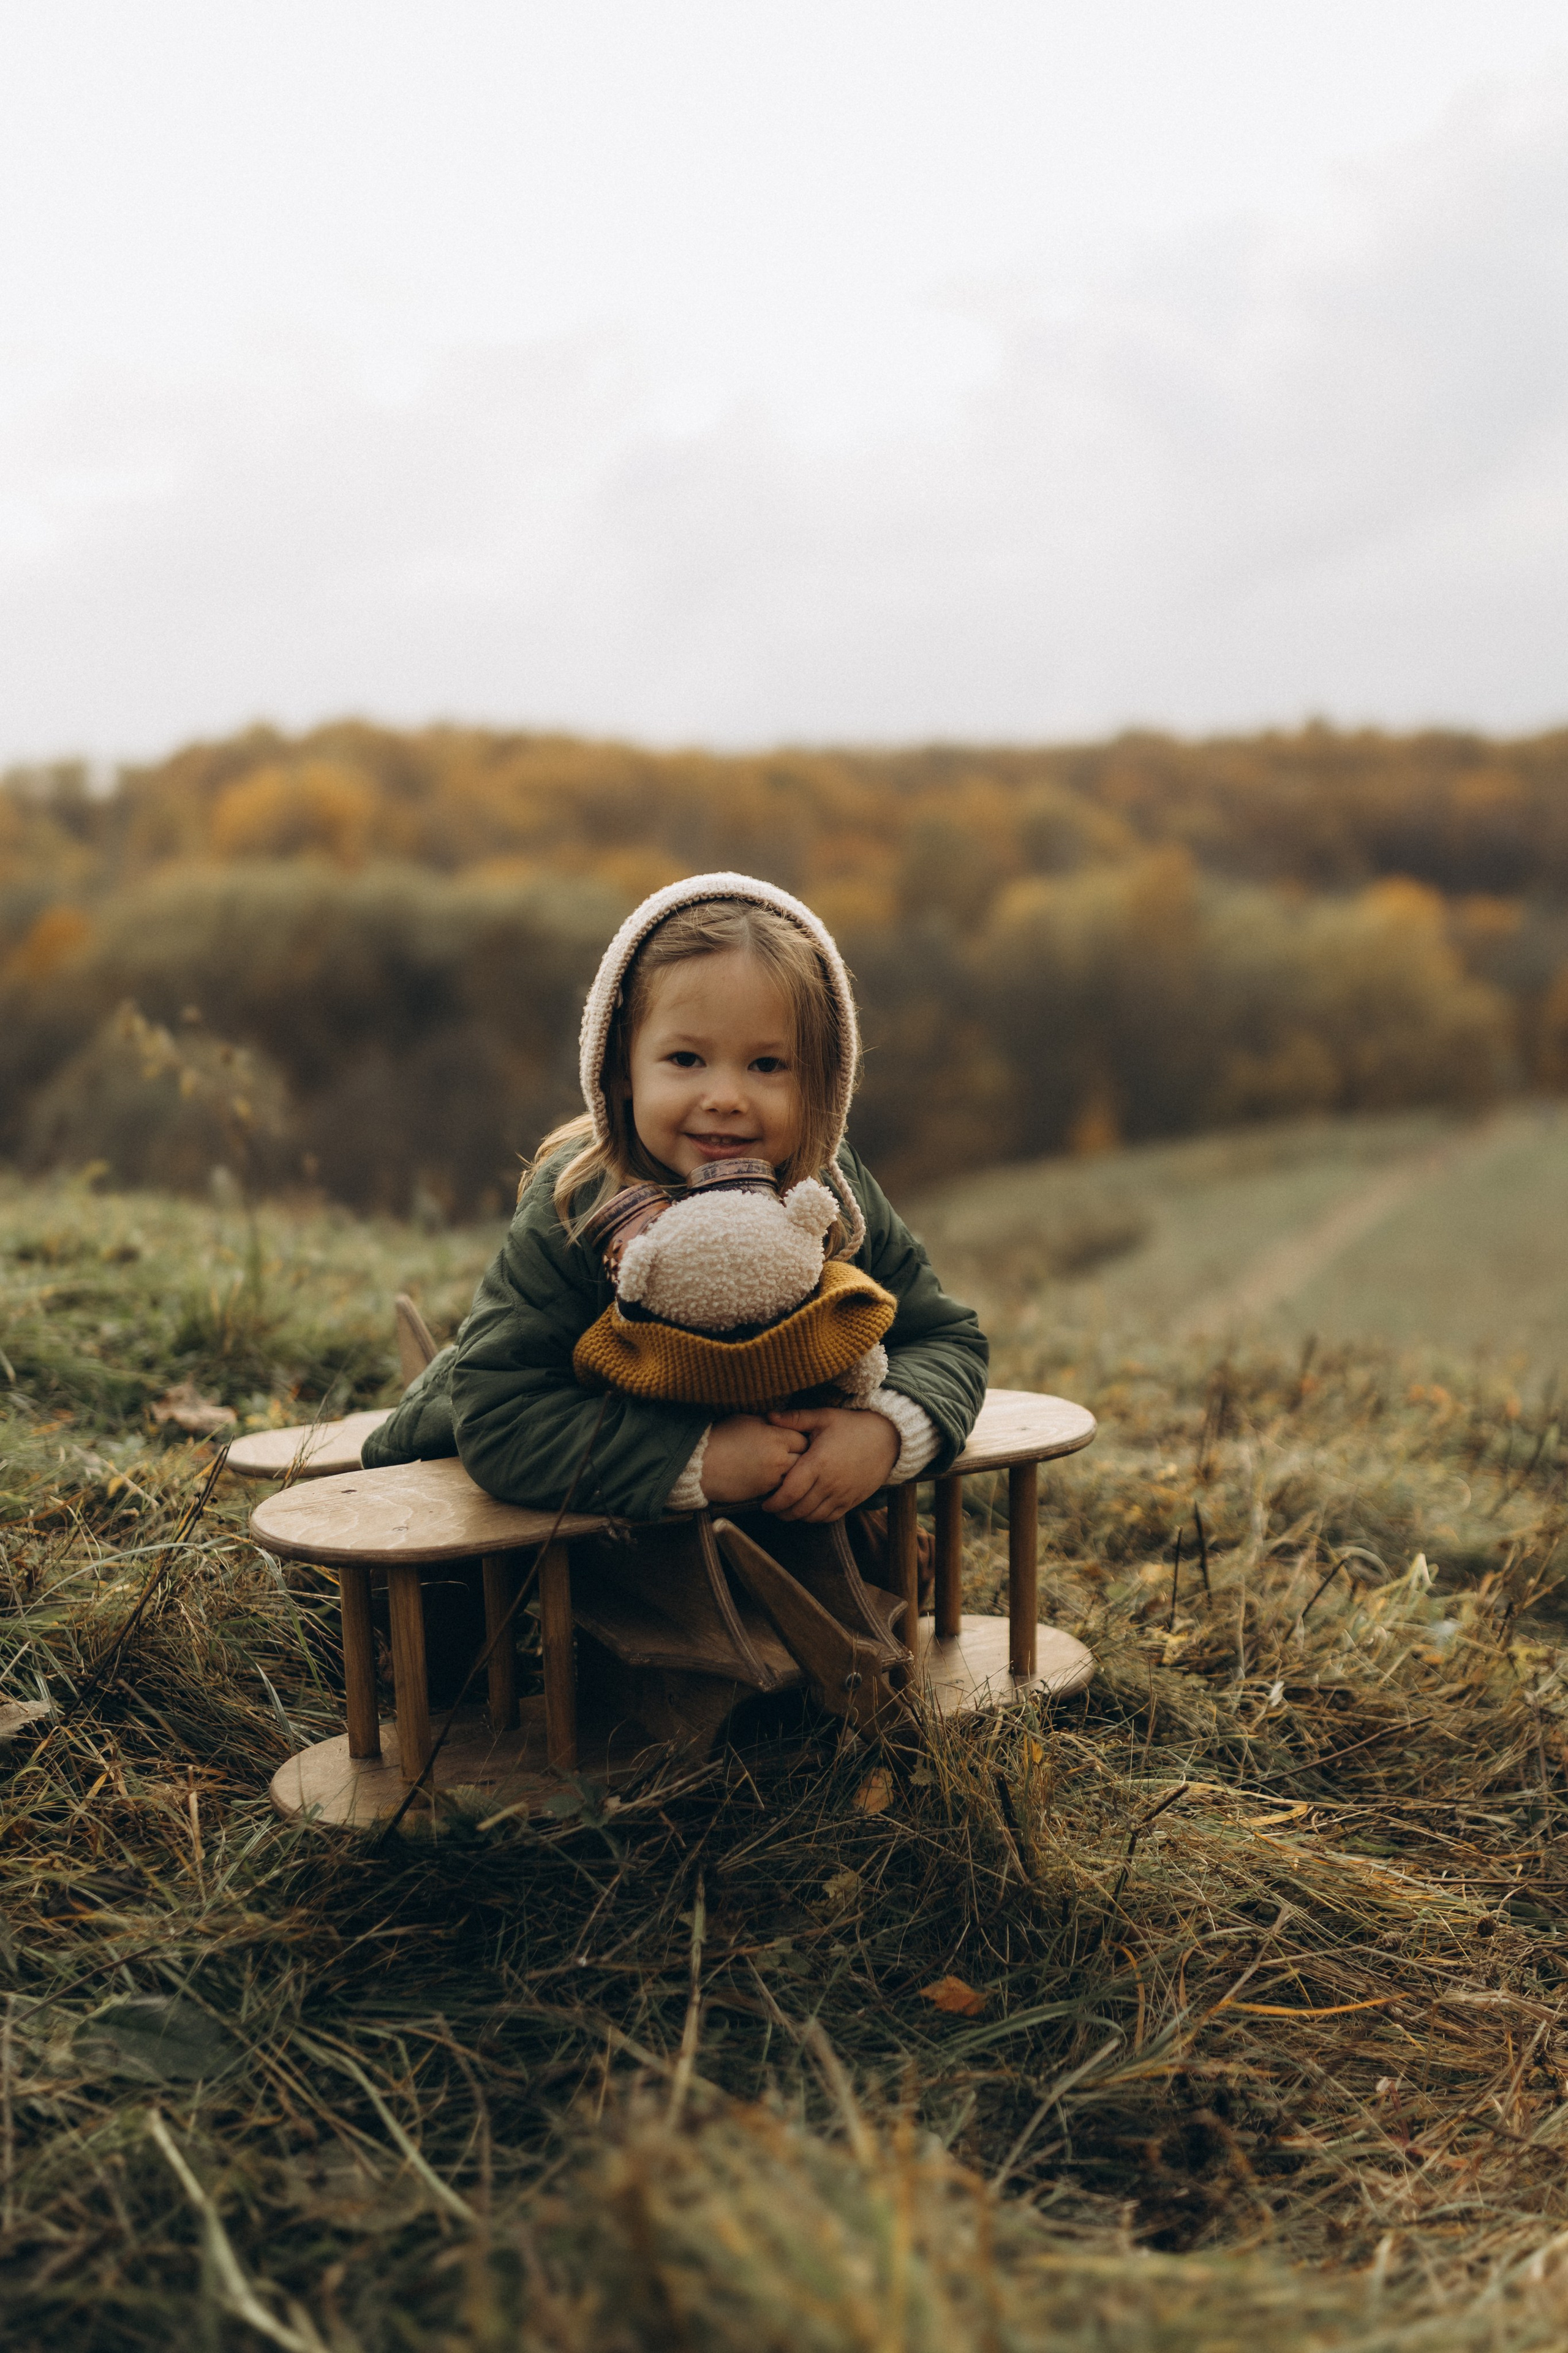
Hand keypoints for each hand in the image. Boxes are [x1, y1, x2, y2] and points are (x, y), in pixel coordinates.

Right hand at [700, 1413, 808, 1502]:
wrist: (701, 1464)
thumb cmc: (720, 1437)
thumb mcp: (747, 1421)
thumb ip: (768, 1424)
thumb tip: (780, 1424)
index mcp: (776, 1436)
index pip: (803, 1438)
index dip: (799, 1438)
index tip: (795, 1439)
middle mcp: (779, 1458)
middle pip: (804, 1459)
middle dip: (801, 1456)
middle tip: (794, 1454)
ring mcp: (773, 1477)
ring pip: (795, 1476)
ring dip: (792, 1472)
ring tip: (782, 1466)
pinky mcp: (764, 1492)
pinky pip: (781, 1488)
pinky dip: (780, 1484)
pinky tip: (770, 1477)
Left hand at [758, 1406, 899, 1522]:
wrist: (888, 1438)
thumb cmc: (852, 1425)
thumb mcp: (824, 1417)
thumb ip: (795, 1419)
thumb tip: (769, 1415)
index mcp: (819, 1462)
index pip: (790, 1492)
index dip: (774, 1502)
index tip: (764, 1502)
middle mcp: (830, 1483)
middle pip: (799, 1509)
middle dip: (782, 1512)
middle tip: (772, 1508)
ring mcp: (843, 1494)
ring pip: (813, 1516)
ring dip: (798, 1517)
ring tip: (788, 1510)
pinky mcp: (852, 1500)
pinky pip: (830, 1517)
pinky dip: (816, 1518)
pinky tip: (808, 1510)